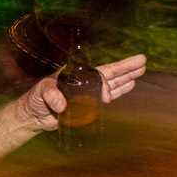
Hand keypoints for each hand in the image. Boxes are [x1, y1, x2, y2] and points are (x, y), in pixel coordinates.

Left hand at [20, 54, 146, 130]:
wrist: (33, 115)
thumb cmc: (35, 99)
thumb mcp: (41, 91)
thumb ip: (51, 95)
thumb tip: (61, 105)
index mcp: (76, 75)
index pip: (97, 74)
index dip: (107, 82)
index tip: (107, 97)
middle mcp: (84, 82)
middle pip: (110, 74)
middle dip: (126, 68)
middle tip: (143, 61)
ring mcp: (87, 93)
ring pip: (112, 83)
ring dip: (126, 79)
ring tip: (141, 71)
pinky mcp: (88, 105)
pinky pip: (107, 97)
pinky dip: (118, 91)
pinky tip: (130, 85)